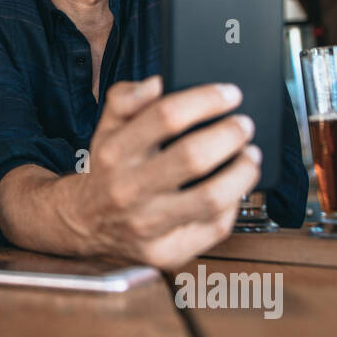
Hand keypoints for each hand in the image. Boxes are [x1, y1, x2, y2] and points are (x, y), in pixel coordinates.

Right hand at [72, 76, 260, 269]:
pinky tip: (235, 188)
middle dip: (230, 135)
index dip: (206, 100)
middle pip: (193, 157)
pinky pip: (214, 228)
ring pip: (211, 198)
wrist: (86, 222)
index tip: (230, 94)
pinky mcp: (166, 252)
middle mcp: (128, 189)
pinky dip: (234, 204)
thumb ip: (126, 97)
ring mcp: (147, 225)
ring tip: (250, 155)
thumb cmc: (108, 170)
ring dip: (243, 172)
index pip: (166, 117)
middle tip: (244, 125)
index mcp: (114, 152)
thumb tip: (158, 83)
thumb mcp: (107, 127)